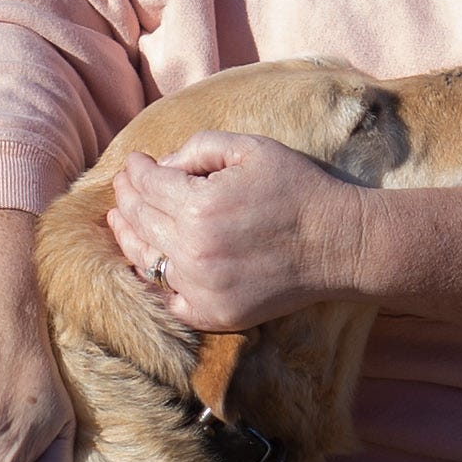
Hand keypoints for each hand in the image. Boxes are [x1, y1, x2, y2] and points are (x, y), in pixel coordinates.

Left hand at [106, 135, 371, 331]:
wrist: (338, 244)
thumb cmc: (298, 189)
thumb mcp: (251, 148)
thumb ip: (200, 147)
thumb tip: (162, 165)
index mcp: (199, 206)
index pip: (146, 185)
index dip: (135, 170)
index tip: (136, 162)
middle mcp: (192, 251)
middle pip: (138, 220)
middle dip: (127, 197)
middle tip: (125, 185)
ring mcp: (200, 287)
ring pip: (143, 260)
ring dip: (128, 235)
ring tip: (123, 219)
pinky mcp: (213, 313)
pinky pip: (166, 297)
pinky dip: (153, 278)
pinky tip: (149, 260)